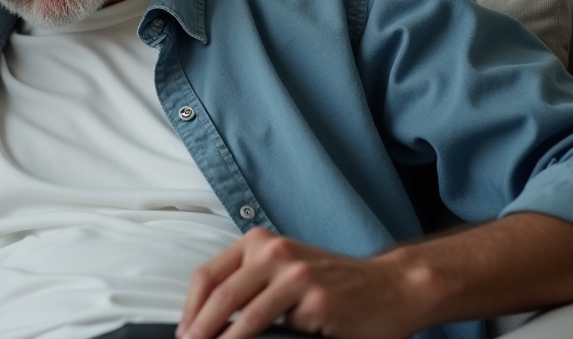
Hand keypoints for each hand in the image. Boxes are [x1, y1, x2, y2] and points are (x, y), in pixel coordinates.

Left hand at [178, 228, 420, 338]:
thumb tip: (209, 319)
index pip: (209, 274)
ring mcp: (297, 276)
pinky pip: (279, 330)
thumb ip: (251, 283)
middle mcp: (276, 253)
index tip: (182, 331)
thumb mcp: (285, 270)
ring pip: (246, 314)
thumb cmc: (333, 283)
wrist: (390, 288)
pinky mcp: (318, 303)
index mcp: (260, 243)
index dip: (190, 308)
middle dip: (200, 328)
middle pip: (222, 294)